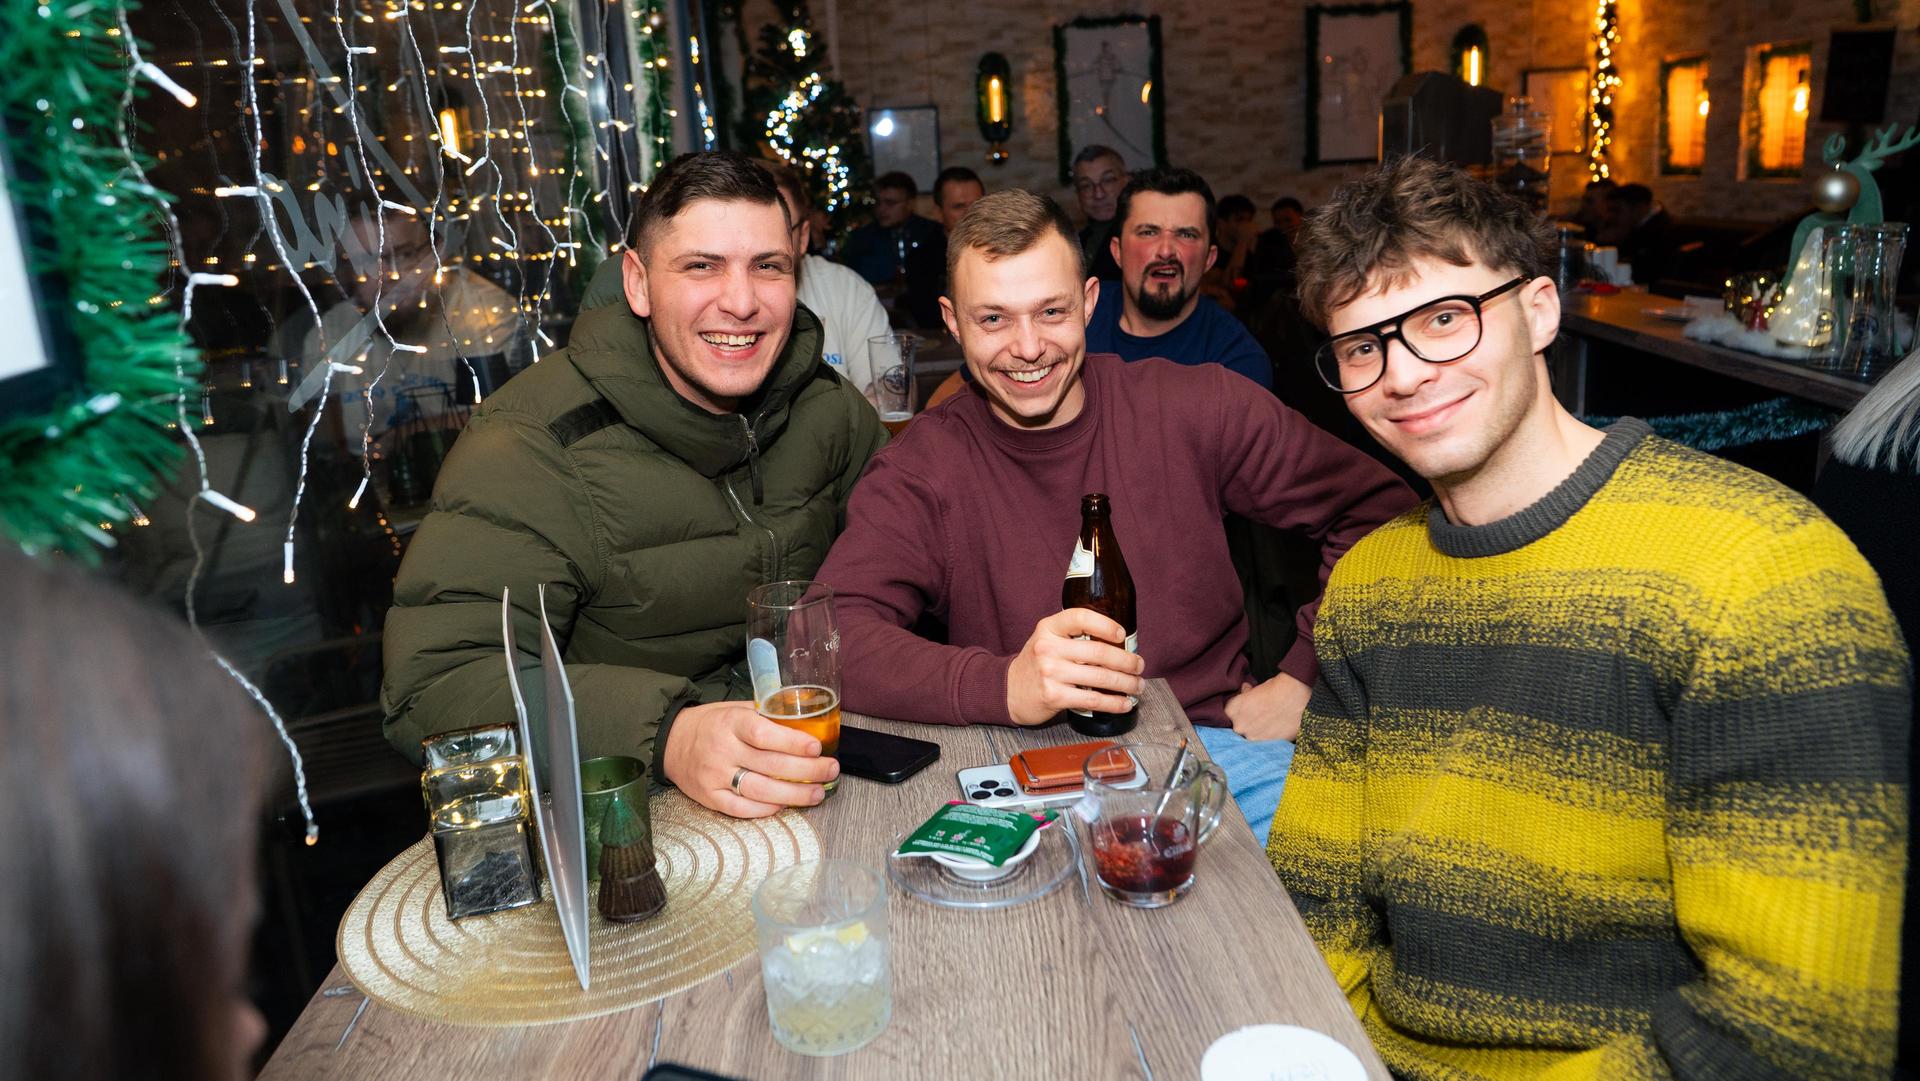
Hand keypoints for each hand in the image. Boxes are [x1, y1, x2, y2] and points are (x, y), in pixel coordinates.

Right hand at [661, 700, 839, 817]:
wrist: (670, 741)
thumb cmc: (712, 723)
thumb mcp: (736, 708)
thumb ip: (766, 715)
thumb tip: (807, 722)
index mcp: (730, 722)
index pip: (764, 734)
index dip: (792, 742)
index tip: (817, 747)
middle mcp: (722, 750)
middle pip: (770, 765)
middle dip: (806, 771)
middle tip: (830, 771)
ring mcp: (714, 776)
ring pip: (760, 790)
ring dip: (794, 794)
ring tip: (817, 793)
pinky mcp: (708, 797)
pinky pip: (741, 809)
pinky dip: (765, 809)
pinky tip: (785, 805)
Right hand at [1005, 608, 1145, 725]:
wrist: (1008, 690)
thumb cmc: (1035, 663)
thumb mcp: (1047, 639)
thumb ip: (1073, 636)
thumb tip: (1116, 642)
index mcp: (1048, 628)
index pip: (1080, 618)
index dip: (1105, 625)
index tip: (1122, 634)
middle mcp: (1048, 648)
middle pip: (1098, 652)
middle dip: (1126, 661)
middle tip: (1139, 665)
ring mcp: (1050, 673)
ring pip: (1100, 678)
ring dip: (1126, 683)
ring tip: (1138, 685)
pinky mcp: (1054, 697)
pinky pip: (1093, 700)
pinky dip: (1114, 703)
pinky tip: (1125, 703)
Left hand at [1224, 674, 1309, 740]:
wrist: (1298, 697)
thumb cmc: (1277, 688)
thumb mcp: (1257, 687)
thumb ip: (1247, 693)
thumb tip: (1245, 690)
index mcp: (1232, 710)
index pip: (1230, 712)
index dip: (1240, 708)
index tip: (1249, 706)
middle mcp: (1239, 726)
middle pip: (1240, 725)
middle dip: (1248, 720)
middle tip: (1261, 714)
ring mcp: (1252, 737)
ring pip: (1252, 735)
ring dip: (1258, 729)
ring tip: (1271, 721)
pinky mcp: (1267, 744)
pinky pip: (1264, 741)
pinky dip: (1269, 736)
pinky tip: (1277, 727)